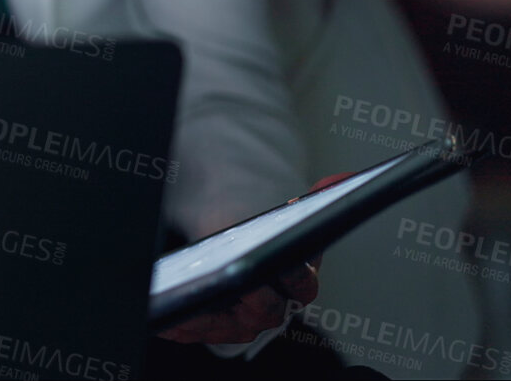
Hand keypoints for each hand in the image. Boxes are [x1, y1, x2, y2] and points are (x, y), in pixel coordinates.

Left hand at [157, 172, 354, 344]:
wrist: (227, 253)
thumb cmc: (257, 237)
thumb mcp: (280, 219)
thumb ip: (315, 200)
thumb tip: (343, 178)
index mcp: (297, 283)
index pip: (301, 285)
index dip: (293, 276)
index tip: (283, 262)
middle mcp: (273, 308)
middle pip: (266, 312)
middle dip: (252, 299)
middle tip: (234, 283)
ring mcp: (242, 323)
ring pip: (227, 327)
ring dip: (206, 320)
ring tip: (186, 303)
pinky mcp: (212, 328)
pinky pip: (198, 332)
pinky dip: (183, 325)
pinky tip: (167, 316)